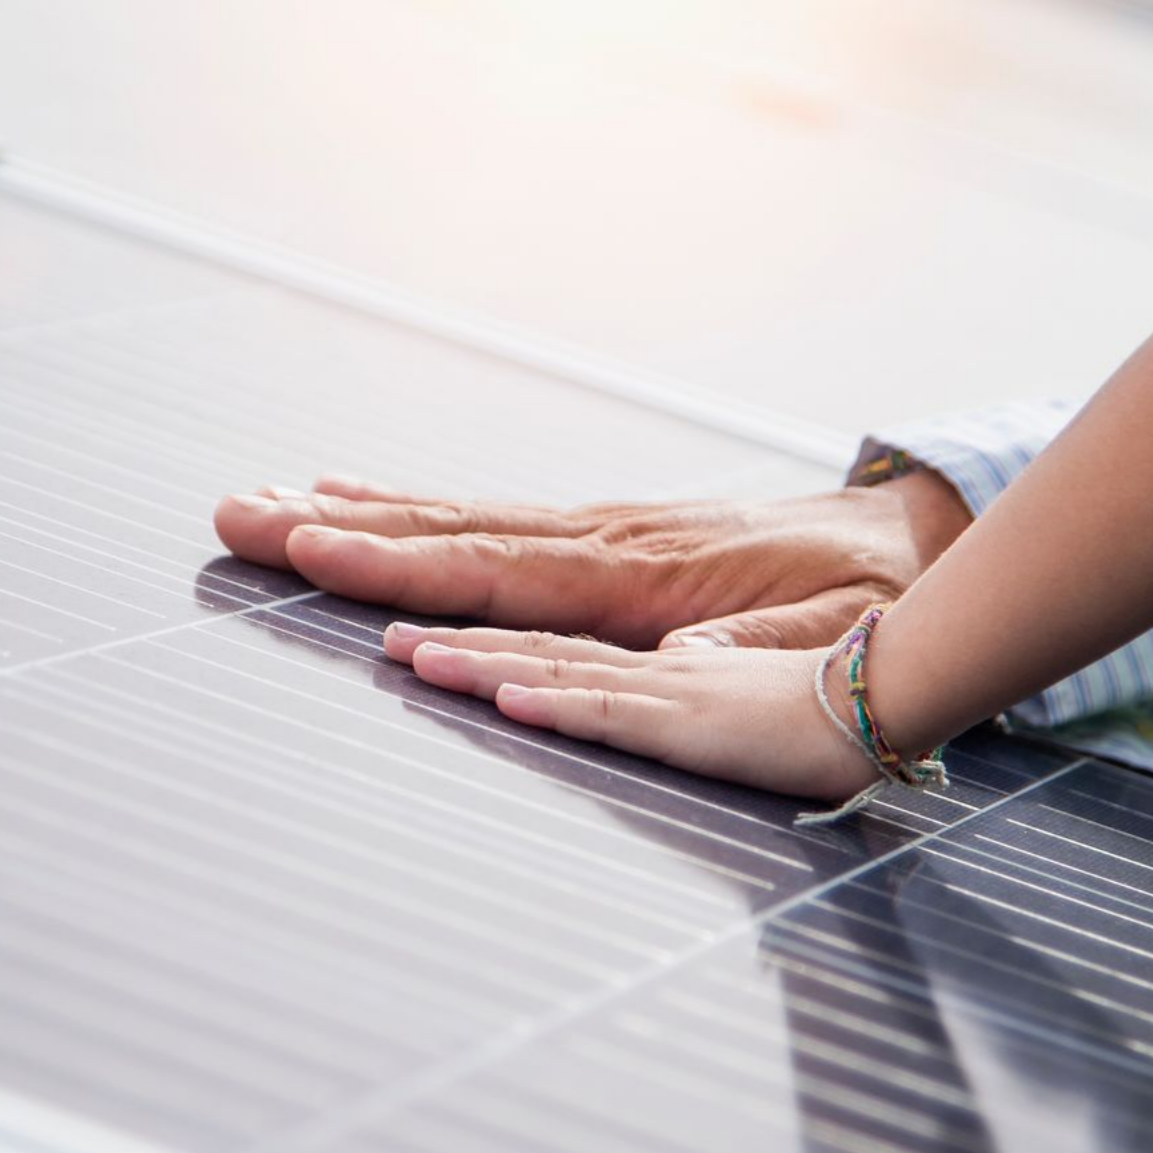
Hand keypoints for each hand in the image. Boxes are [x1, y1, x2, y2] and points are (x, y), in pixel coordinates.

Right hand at [213, 470, 969, 649]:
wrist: (912, 539)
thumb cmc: (876, 602)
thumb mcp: (844, 639)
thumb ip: (759, 646)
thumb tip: (682, 652)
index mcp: (651, 579)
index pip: (504, 570)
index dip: (408, 563)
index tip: (317, 547)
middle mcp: (611, 541)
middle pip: (458, 531)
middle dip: (346, 527)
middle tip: (240, 511)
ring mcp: (608, 529)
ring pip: (468, 515)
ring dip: (370, 510)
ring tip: (278, 500)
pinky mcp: (614, 533)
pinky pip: (504, 519)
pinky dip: (431, 510)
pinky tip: (382, 504)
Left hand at [383, 622, 880, 800]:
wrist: (902, 679)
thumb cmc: (821, 683)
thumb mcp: (735, 675)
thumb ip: (689, 670)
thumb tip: (666, 660)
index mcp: (644, 643)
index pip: (536, 624)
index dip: (463, 614)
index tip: (397, 610)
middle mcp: (641, 654)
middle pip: (524, 633)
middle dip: (435, 620)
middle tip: (366, 612)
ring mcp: (665, 685)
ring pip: (554, 664)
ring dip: (475, 660)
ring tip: (404, 651)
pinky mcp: (697, 721)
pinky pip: (617, 709)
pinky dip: (559, 702)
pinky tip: (509, 697)